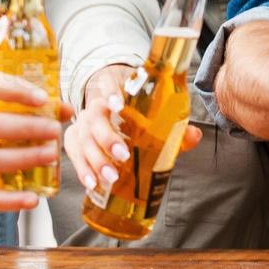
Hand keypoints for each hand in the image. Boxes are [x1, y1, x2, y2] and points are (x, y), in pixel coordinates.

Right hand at [63, 64, 204, 193]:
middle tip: (124, 155)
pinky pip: (75, 156)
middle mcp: (95, 107)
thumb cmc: (137, 116)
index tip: (118, 105)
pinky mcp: (74, 142)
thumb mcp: (155, 118)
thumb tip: (194, 135)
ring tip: (111, 177)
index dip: (111, 93)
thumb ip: (174, 127)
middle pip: (94, 119)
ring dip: (95, 160)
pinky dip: (83, 170)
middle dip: (108, 138)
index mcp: (115, 94)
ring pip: (82, 140)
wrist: (110, 116)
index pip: (109, 85)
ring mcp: (82, 125)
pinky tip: (93, 183)